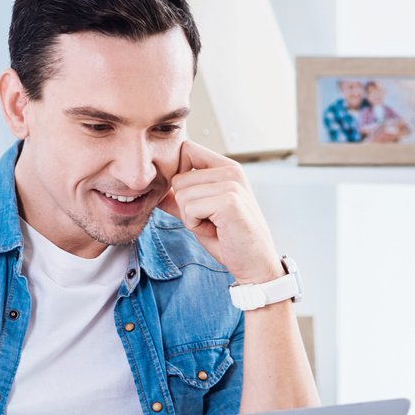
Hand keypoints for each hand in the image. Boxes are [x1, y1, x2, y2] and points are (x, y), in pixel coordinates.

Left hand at [159, 139, 282, 283]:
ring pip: (181, 194)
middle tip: (210, 221)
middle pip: (178, 178)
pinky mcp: (229, 201)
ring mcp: (232, 185)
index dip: (179, 175)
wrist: (255, 265)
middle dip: (185, 206)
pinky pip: (189, 208)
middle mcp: (231, 171)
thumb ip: (182, 200)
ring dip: (190, 218)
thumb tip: (159, 192)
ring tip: (215, 226)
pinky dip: (196, 226)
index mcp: (227, 168)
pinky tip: (217, 231)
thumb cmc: (231, 241)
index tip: (193, 200)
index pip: (187, 149)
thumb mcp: (201, 216)